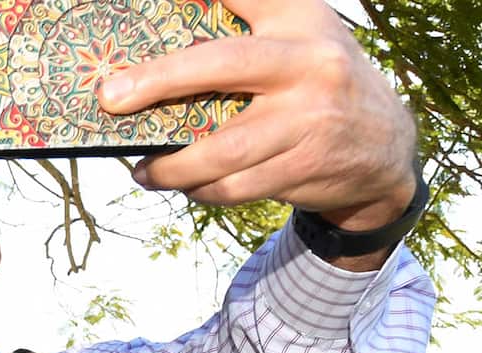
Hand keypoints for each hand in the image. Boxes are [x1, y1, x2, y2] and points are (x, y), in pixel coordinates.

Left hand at [99, 0, 417, 230]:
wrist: (385, 146)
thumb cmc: (319, 76)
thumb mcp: (299, 28)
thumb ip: (249, 7)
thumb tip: (181, 3)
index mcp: (298, 28)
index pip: (235, 14)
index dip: (178, 44)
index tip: (124, 65)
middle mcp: (309, 69)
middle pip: (219, 73)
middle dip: (157, 86)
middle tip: (110, 101)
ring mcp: (309, 123)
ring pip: (221, 152)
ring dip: (172, 168)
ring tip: (145, 171)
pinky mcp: (305, 169)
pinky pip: (236, 187)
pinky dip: (202, 190)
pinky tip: (186, 186)